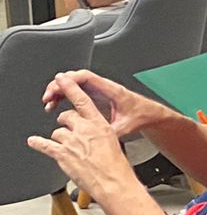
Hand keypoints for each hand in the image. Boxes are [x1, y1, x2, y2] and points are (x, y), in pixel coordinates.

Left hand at [28, 71, 138, 200]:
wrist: (114, 183)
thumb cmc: (116, 167)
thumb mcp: (114, 143)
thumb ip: (98, 134)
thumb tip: (91, 135)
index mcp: (99, 124)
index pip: (82, 100)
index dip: (70, 87)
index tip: (62, 79)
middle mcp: (84, 129)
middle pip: (66, 117)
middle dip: (66, 124)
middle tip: (71, 134)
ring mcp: (71, 141)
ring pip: (57, 133)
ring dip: (60, 139)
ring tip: (67, 149)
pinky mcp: (62, 153)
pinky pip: (44, 145)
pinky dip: (38, 143)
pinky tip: (34, 142)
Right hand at [41, 68, 163, 140]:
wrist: (150, 115)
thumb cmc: (141, 116)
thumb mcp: (127, 126)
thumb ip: (112, 130)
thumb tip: (98, 137)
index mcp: (111, 90)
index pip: (86, 77)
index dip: (69, 79)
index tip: (57, 85)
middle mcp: (103, 88)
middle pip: (75, 79)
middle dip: (59, 86)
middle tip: (48, 98)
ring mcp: (99, 91)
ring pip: (74, 86)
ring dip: (60, 91)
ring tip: (49, 103)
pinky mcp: (96, 97)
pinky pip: (77, 92)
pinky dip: (65, 97)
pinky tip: (57, 105)